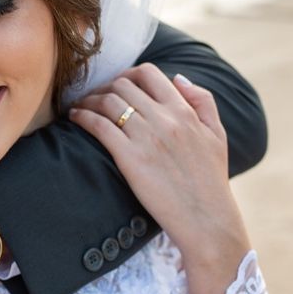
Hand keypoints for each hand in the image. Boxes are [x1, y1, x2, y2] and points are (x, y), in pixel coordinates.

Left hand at [69, 64, 250, 293]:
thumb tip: (178, 77)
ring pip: (107, 101)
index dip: (127, 74)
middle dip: (103, 87)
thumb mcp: (217, 135)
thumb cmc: (210, 181)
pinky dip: (82, 117)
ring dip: (88, 100)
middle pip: (122, 85)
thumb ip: (203, 101)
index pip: (148, 73)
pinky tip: (75, 119)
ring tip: (80, 108)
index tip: (116, 86)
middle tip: (93, 99)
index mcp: (184, 111)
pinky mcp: (130, 157)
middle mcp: (165, 119)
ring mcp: (146, 137)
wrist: (206, 220)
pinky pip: (99, 125)